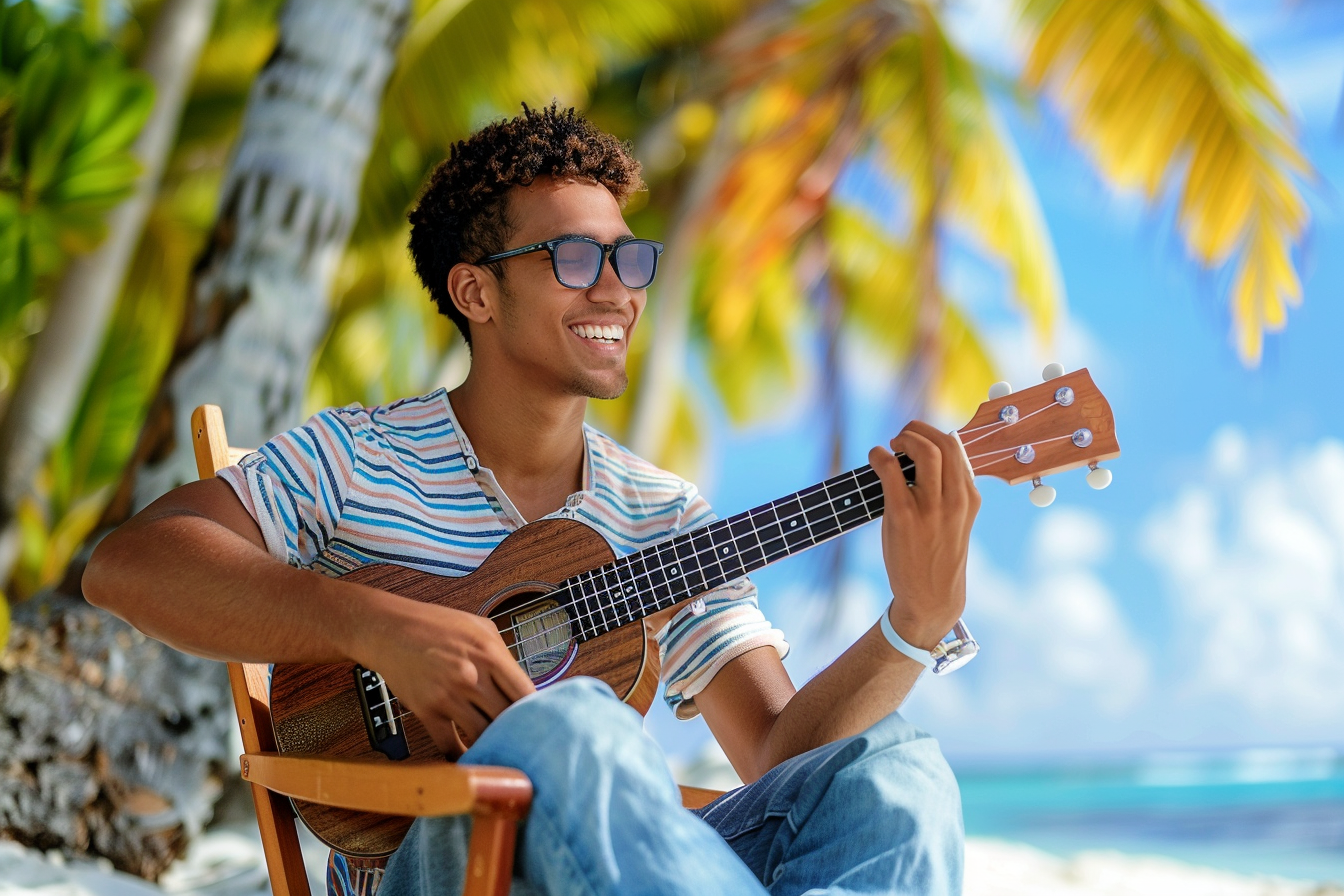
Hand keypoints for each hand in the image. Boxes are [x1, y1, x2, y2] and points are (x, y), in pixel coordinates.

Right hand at [354, 596, 536, 754]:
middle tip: (524, 740)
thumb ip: (503, 654)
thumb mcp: (479, 626)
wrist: (389, 629)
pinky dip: (461, 755)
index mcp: (490, 653)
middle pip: (507, 718)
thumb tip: (521, 682)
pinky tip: (469, 756)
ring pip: (482, 734)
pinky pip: (449, 745)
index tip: (541, 719)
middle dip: (517, 730)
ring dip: (492, 743)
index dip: (537, 710)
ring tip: (500, 750)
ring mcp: (448, 696)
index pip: (526, 692)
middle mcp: (471, 676)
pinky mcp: (427, 711)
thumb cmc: (436, 624)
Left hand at [868, 421, 980, 650]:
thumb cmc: (938, 555)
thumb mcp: (956, 520)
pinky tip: (875, 458)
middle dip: (918, 430)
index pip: (957, 448)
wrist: (931, 597)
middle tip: (901, 438)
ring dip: (903, 439)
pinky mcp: (905, 516)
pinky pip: (891, 472)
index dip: (933, 434)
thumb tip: (924, 456)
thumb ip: (948, 491)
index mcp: (970, 497)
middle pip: (944, 442)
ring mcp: (932, 508)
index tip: (917, 440)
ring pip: (924, 451)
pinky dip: (880, 456)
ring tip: (891, 446)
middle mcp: (956, 499)